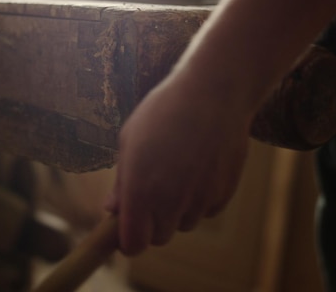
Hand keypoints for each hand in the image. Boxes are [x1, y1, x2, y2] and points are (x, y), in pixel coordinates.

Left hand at [104, 73, 251, 255]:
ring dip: (177, 211)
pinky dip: (200, 200)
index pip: (132, 244)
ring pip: (184, 224)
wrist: (214, 91)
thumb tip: (112, 209)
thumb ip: (121, 182)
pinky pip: (206, 211)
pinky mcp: (223, 193)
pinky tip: (198, 169)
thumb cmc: (164, 110)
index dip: (127, 239)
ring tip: (177, 173)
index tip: (126, 227)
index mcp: (140, 189)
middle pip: (158, 238)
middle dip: (151, 223)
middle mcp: (170, 201)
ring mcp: (199, 199)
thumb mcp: (130, 139)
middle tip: (151, 193)